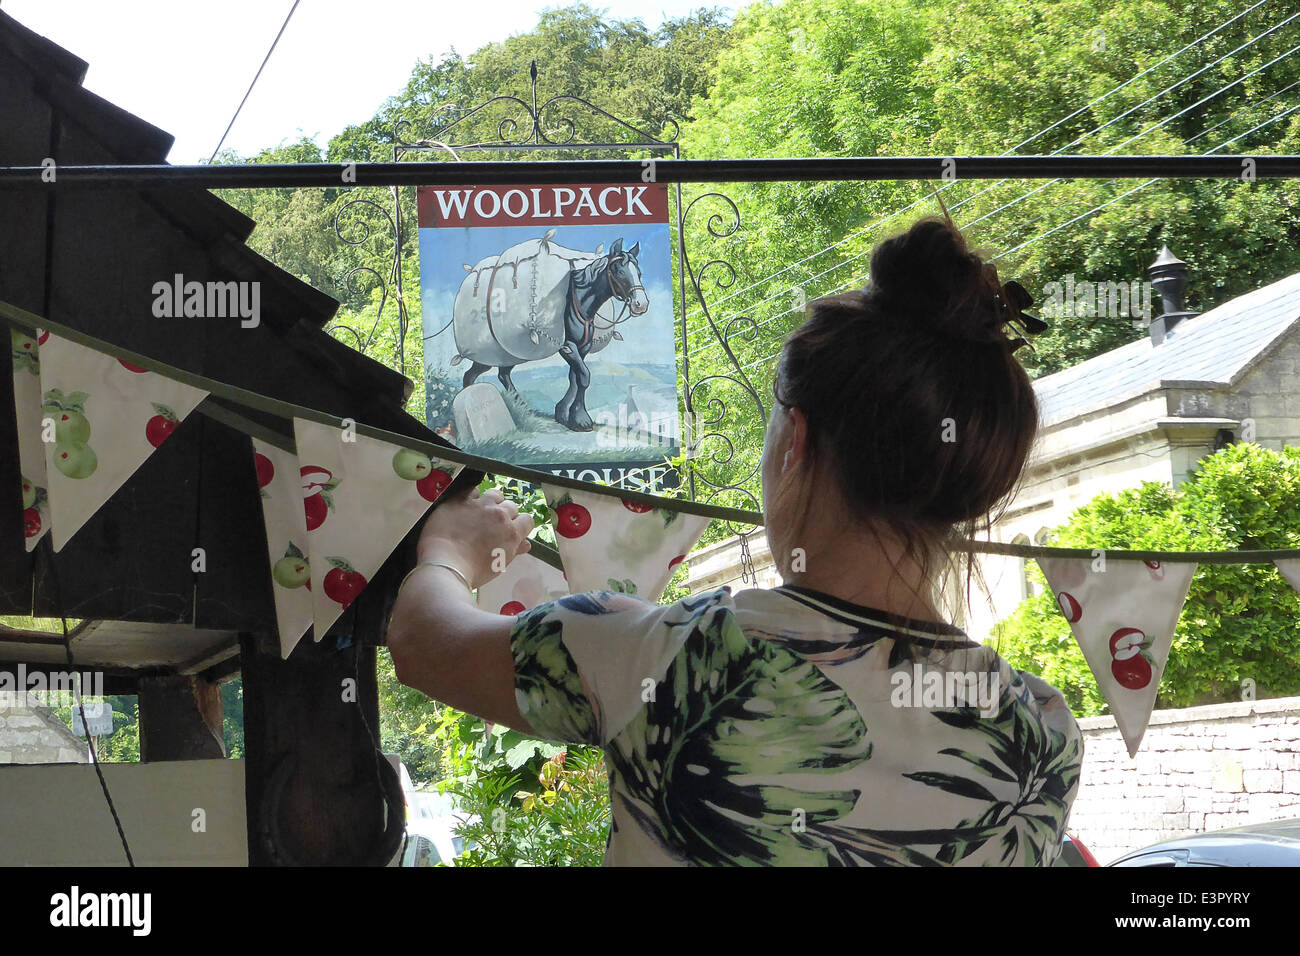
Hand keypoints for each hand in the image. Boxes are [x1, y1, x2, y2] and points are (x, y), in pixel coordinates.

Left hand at [416, 485, 532, 588]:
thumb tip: (525, 544)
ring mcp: (480, 506)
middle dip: (506, 514)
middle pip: (511, 506)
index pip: (527, 520)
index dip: (520, 525)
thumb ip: (514, 550)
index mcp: (511, 532)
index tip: (511, 530)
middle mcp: (499, 515)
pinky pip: (472, 490)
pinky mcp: (460, 501)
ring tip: (483, 512)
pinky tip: (467, 506)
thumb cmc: (472, 571)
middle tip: (493, 525)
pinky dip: (472, 496)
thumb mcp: (499, 564)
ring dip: (492, 502)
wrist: (445, 565)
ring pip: (495, 494)